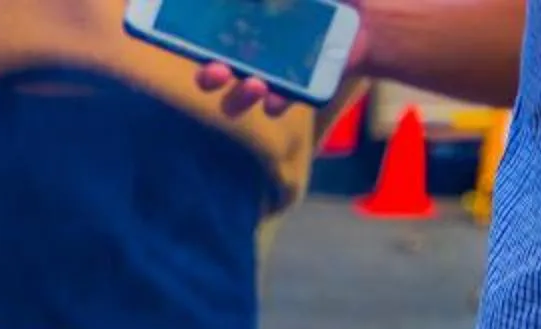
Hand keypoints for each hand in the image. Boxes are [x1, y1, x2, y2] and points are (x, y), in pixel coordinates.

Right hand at [195, 33, 367, 119]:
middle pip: (211, 75)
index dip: (184, 41)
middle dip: (208, 77)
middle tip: (217, 70)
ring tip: (255, 85)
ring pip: (236, 99)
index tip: (180, 38)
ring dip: (238, 96)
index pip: (201, 38)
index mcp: (238, 27)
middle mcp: (245, 55)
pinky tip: (279, 97)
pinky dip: (276, 102)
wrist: (360, 13)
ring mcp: (268, 76)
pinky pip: (277, 104)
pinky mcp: (293, 91)